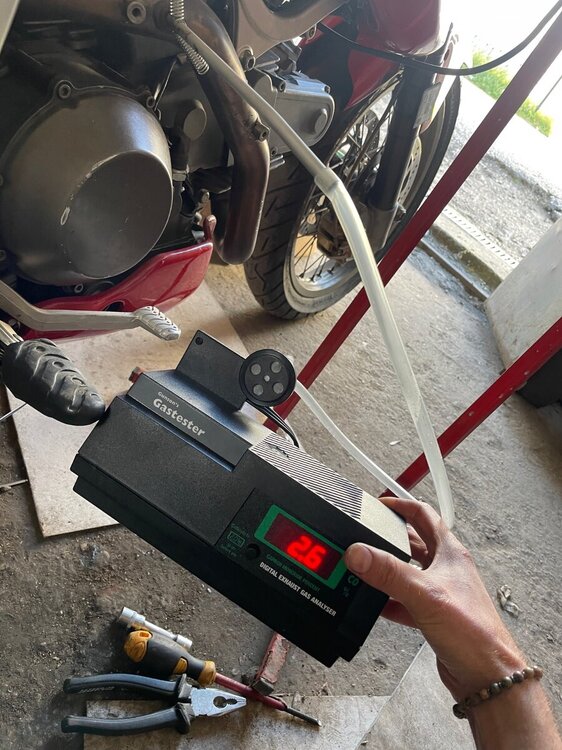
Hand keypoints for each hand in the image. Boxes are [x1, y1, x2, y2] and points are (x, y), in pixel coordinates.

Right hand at [345, 496, 523, 699]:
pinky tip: (375, 604)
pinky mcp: (433, 615)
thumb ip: (389, 572)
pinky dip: (388, 600)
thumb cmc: (473, 632)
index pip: (424, 515)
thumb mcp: (424, 594)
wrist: (487, 675)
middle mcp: (446, 569)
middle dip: (389, 537)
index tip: (379, 505)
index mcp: (450, 553)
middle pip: (414, 542)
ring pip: (408, 572)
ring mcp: (440, 592)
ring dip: (388, 569)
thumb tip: (359, 552)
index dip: (401, 505)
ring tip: (365, 568)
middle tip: (366, 535)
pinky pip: (405, 600)